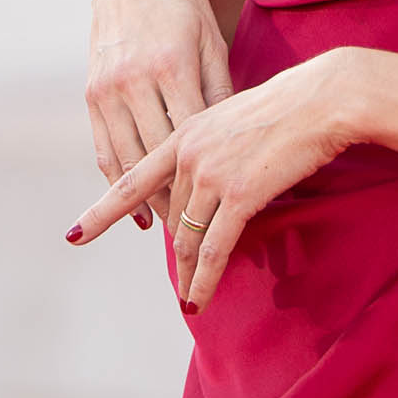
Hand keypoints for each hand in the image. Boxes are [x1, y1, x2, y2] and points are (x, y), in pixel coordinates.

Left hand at [67, 50, 364, 310]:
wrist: (323, 99)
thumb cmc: (290, 106)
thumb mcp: (235, 119)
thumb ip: (212, 147)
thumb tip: (207, 178)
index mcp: (183, 133)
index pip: (132, 179)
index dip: (102, 212)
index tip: (75, 235)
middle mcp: (188, 154)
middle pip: (173, 216)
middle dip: (180, 248)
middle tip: (183, 278)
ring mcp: (210, 174)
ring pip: (189, 237)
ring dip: (189, 272)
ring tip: (188, 297)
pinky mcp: (238, 195)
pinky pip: (214, 249)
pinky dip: (204, 279)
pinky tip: (197, 298)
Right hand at [79, 0, 235, 228]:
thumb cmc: (187, 15)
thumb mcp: (212, 46)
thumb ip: (221, 93)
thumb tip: (235, 146)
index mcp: (172, 66)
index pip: (191, 137)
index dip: (204, 178)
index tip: (222, 211)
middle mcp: (135, 79)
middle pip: (156, 156)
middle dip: (177, 200)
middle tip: (200, 238)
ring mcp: (108, 88)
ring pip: (128, 159)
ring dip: (147, 200)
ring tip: (174, 232)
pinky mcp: (91, 94)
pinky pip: (105, 149)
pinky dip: (119, 184)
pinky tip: (138, 211)